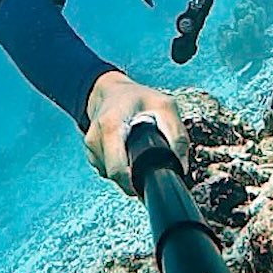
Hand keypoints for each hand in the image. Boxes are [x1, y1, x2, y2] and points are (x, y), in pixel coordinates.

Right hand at [84, 71, 189, 194]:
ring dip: (127, 170)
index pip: (117, 169)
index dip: (133, 182)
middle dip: (133, 177)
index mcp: (111, 126)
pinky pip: (107, 169)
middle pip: (115, 176)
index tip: (148, 181)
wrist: (109, 90)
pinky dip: (120, 164)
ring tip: (137, 149)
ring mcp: (91, 147)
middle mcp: (96, 139)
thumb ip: (176, 134)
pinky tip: (127, 150)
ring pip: (111, 175)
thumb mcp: (164, 106)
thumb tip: (181, 167)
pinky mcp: (91, 153)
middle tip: (148, 164)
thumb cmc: (137, 97)